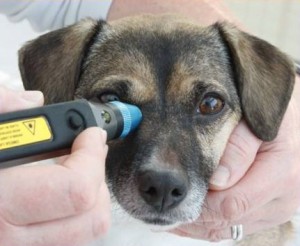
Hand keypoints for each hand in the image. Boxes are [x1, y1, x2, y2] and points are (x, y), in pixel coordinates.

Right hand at [0, 86, 109, 245]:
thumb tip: (32, 103)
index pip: (77, 190)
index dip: (92, 154)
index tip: (91, 134)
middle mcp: (9, 240)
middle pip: (91, 217)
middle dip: (96, 177)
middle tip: (85, 151)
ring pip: (83, 230)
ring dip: (88, 195)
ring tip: (72, 167)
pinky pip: (64, 236)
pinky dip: (71, 211)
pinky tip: (54, 188)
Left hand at [171, 76, 299, 240]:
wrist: (290, 126)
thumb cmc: (269, 114)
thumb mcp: (255, 119)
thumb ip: (238, 147)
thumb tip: (217, 181)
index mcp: (282, 172)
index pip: (232, 203)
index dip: (199, 203)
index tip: (172, 195)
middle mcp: (284, 197)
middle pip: (227, 221)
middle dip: (192, 216)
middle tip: (160, 209)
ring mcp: (277, 208)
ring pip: (228, 228)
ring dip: (196, 224)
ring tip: (166, 215)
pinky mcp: (269, 212)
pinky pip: (235, 227)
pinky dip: (208, 223)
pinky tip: (187, 214)